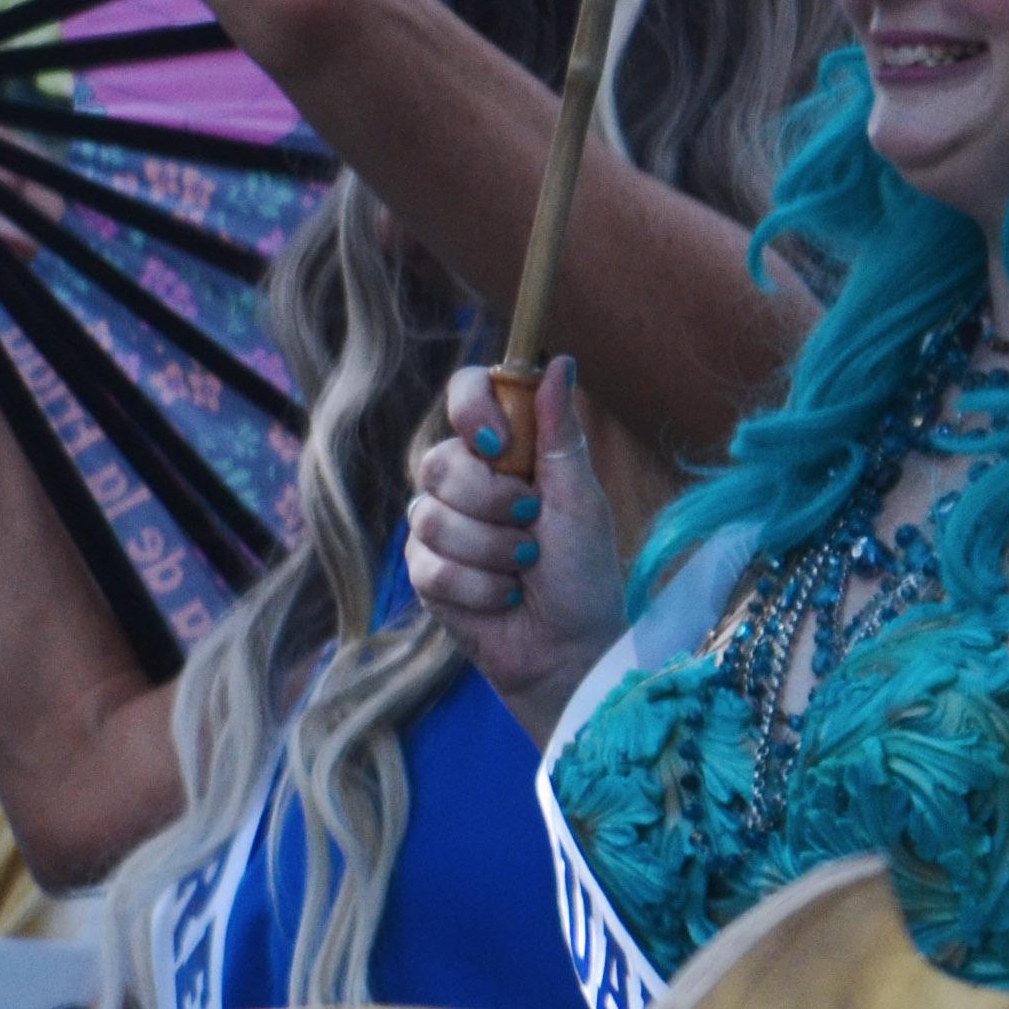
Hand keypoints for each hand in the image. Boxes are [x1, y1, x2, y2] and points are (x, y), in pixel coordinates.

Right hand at [408, 357, 627, 726]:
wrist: (569, 646)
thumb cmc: (584, 570)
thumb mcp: (580, 497)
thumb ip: (560, 433)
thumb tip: (562, 362)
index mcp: (507, 450)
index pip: (465, 394)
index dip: (472, 410)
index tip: (500, 445)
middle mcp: (465, 481)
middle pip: (439, 460)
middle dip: (492, 501)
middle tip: (531, 523)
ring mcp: (439, 527)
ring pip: (432, 517)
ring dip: (492, 550)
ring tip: (524, 566)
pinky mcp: (425, 573)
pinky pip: (429, 565)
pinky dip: (479, 586)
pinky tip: (504, 596)